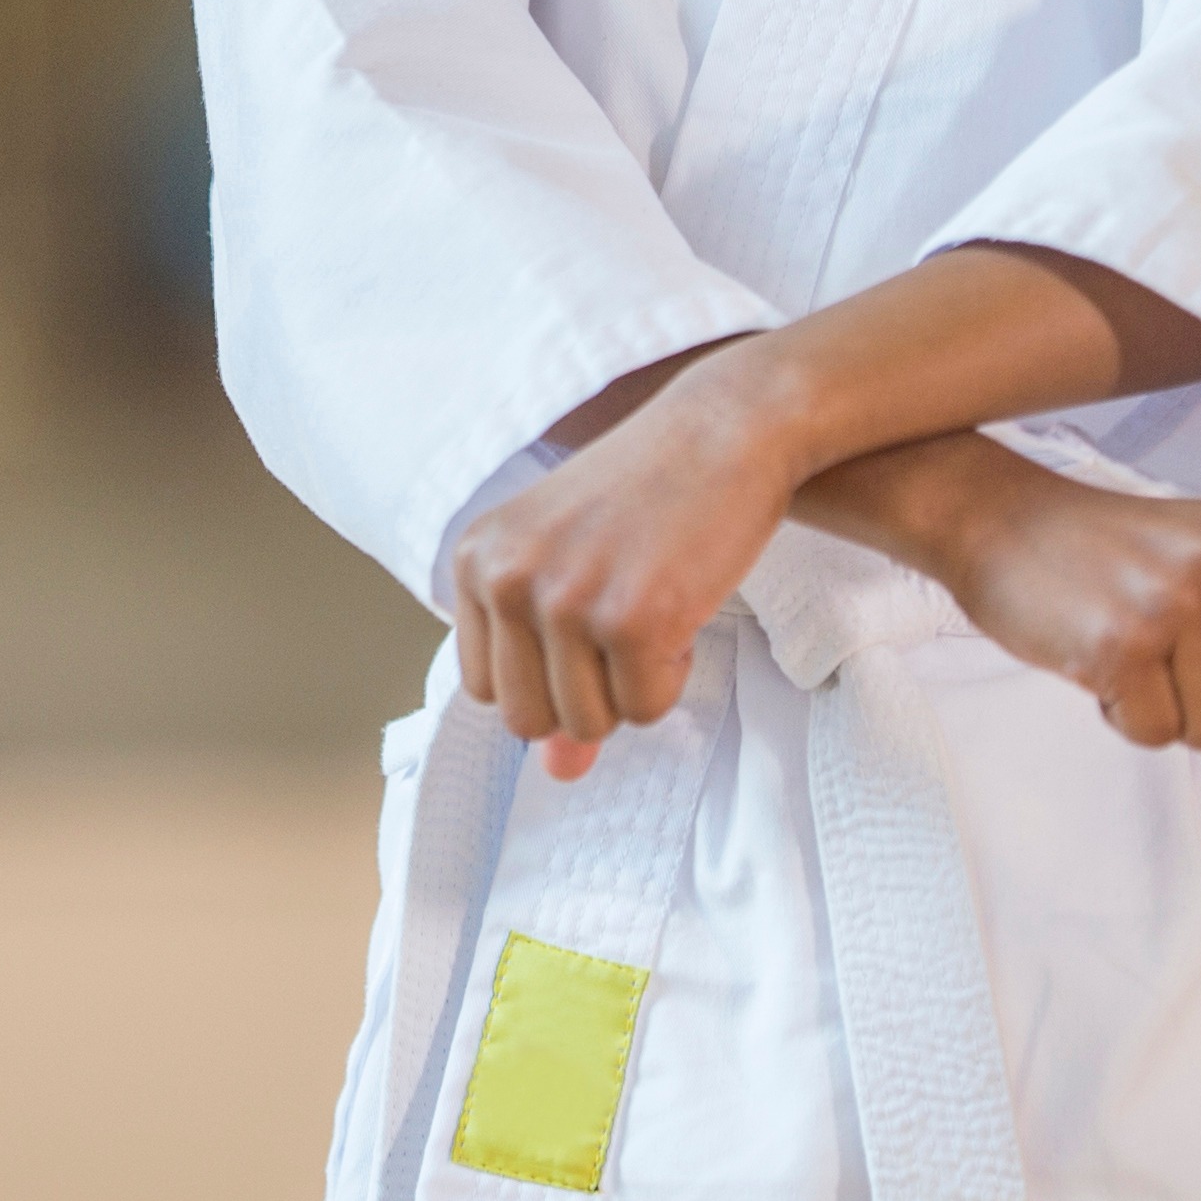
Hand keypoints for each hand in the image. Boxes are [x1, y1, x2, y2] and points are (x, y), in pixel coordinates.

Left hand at [449, 345, 801, 780]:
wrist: (725, 428)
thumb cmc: (649, 497)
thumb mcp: (575, 570)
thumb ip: (551, 668)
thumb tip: (558, 772)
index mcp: (475, 562)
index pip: (485, 691)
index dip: (550, 675)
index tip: (588, 623)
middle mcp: (506, 579)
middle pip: (529, 720)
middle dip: (590, 694)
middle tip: (627, 623)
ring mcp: (565, 599)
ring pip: (589, 723)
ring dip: (634, 685)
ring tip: (654, 607)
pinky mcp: (631, 618)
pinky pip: (646, 707)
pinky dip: (674, 675)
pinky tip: (682, 607)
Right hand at [910, 449, 1200, 784]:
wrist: (994, 518)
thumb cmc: (1092, 554)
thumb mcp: (1188, 594)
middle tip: (1156, 656)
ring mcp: (1177, 603)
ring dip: (1162, 712)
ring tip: (1123, 653)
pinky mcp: (1122, 644)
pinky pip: (1154, 732)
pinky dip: (1121, 716)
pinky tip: (1095, 661)